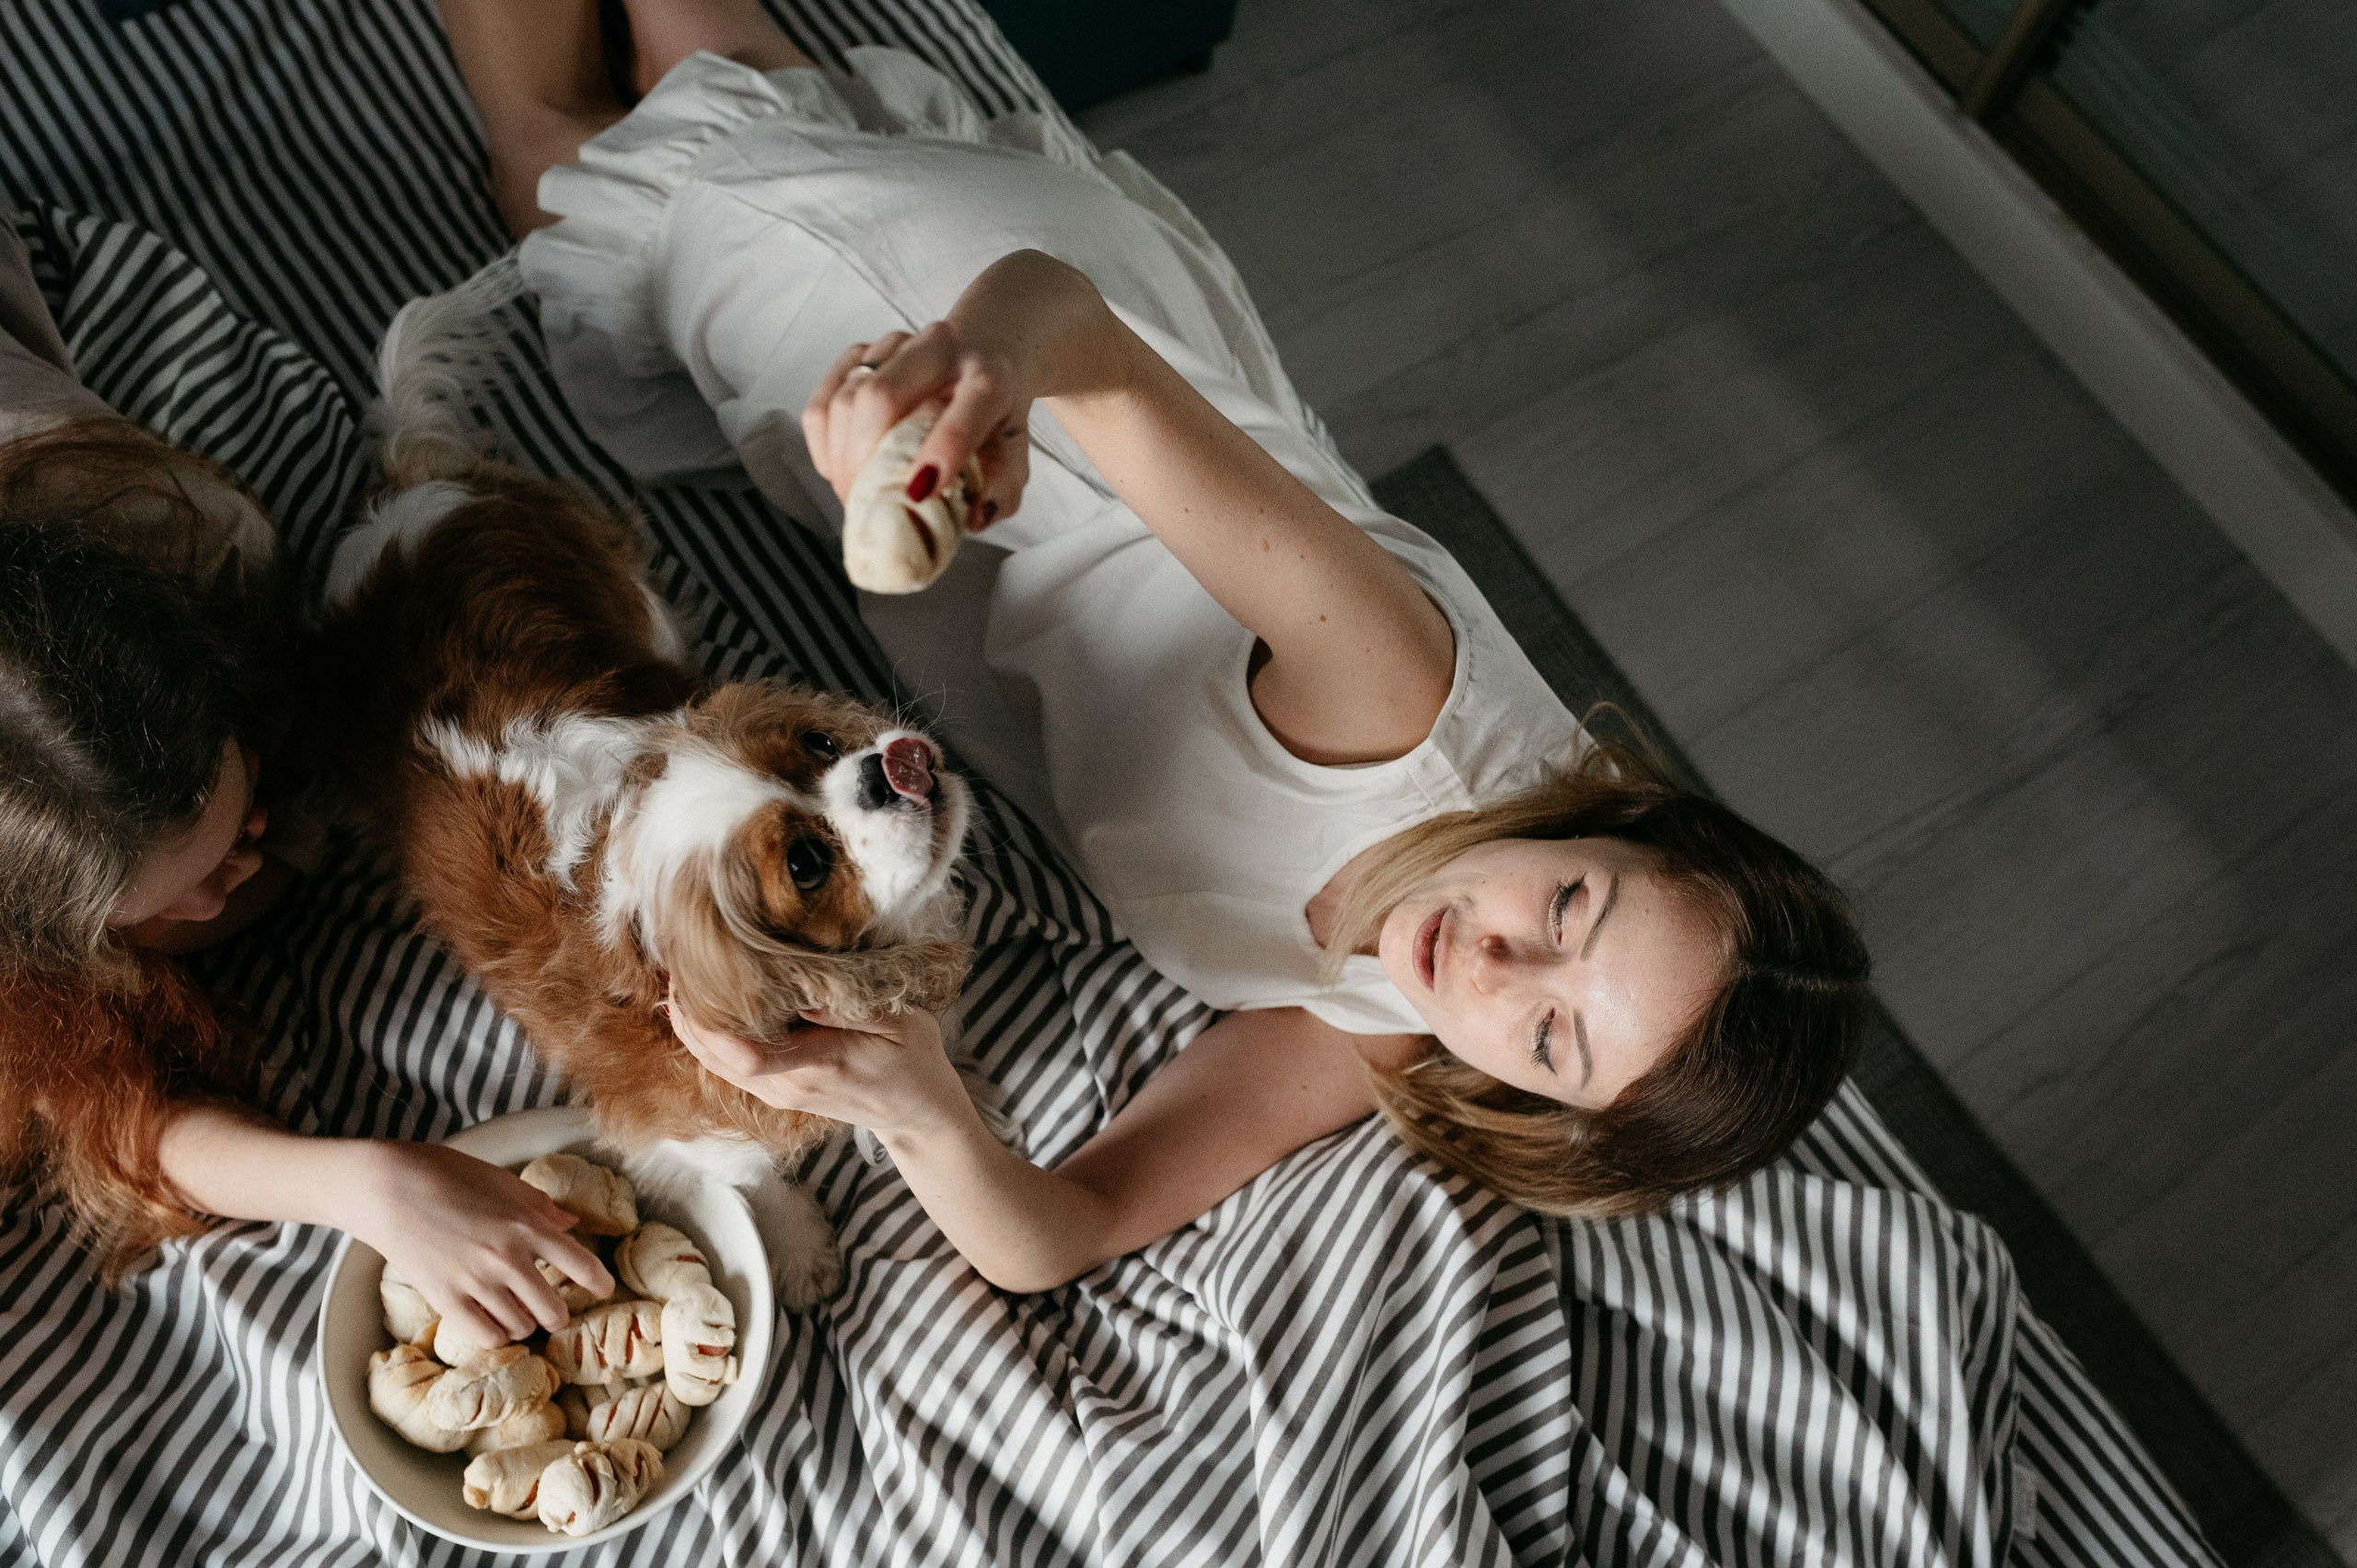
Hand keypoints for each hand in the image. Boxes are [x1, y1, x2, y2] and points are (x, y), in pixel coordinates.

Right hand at [346, 1141, 613, 1355]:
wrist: (389, 1187)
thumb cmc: (448, 1175)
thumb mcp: (503, 1181)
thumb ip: (541, 1207)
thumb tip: (571, 1224)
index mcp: (528, 1225)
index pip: (583, 1266)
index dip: (601, 1284)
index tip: (604, 1290)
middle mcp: (507, 1258)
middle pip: (553, 1311)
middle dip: (558, 1313)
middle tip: (552, 1308)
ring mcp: (475, 1282)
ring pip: (521, 1327)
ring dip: (526, 1324)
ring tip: (519, 1312)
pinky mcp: (445, 1299)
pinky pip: (486, 1336)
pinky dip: (497, 1334)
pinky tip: (495, 1322)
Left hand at [664, 981, 972, 1142]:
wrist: (918, 1112)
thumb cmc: (915, 1061)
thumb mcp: (899, 1022)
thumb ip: (847, 1007)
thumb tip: (798, 989)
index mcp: (818, 1065)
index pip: (745, 1055)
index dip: (707, 1022)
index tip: (692, 981)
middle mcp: (789, 1087)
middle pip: (715, 1058)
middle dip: (688, 1016)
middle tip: (676, 968)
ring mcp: (780, 1095)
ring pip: (715, 1065)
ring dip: (693, 1028)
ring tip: (682, 982)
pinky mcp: (778, 1094)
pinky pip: (729, 1067)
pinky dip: (708, 1040)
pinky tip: (702, 1011)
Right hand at [802, 321, 1033, 532]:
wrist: (984, 349)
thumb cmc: (995, 412)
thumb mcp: (1014, 452)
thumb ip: (1002, 490)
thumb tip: (971, 518)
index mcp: (987, 380)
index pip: (963, 414)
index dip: (940, 452)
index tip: (918, 494)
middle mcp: (940, 350)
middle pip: (879, 398)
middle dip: (862, 460)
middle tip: (864, 503)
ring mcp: (895, 346)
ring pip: (844, 399)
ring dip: (840, 457)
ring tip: (854, 491)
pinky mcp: (861, 352)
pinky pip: (822, 402)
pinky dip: (824, 444)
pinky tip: (842, 463)